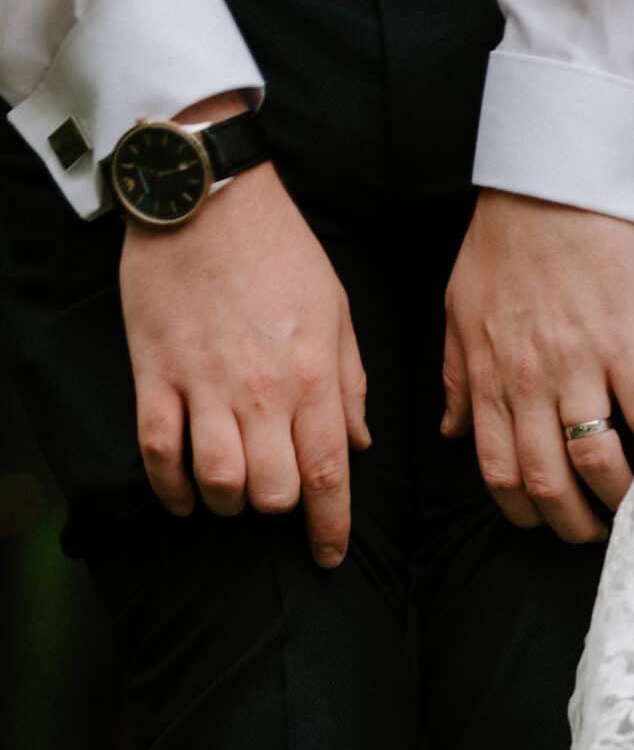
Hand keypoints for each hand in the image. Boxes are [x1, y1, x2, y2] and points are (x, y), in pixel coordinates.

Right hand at [119, 100, 369, 568]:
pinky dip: (169, 486)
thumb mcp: (337, 312)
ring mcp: (205, 384)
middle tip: (273, 497)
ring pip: (218, 482)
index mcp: (314, 379)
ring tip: (230, 490)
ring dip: (226, 501)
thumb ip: (351, 384)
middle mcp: (262, 392)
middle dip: (277, 510)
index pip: (328, 477)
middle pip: (273, 492)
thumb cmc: (280, 250)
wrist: (207, 193)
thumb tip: (360, 447)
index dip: (331, 529)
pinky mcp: (157, 372)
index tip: (329, 557)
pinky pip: (158, 452)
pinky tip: (182, 496)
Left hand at [443, 193, 633, 542]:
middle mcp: (528, 381)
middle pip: (547, 481)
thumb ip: (455, 376)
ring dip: (616, 497)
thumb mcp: (459, 308)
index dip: (524, 510)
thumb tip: (450, 431)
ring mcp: (577, 364)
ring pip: (594, 461)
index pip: (500, 471)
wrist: (552, 179)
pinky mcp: (623, 341)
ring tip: (631, 504)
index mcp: (488, 377)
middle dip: (571, 522)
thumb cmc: (504, 239)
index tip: (545, 518)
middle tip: (593, 530)